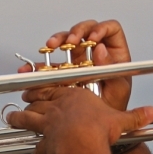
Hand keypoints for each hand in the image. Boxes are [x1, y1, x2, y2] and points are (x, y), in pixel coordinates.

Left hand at [8, 86, 152, 153]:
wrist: (84, 143)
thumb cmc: (100, 130)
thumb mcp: (122, 121)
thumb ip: (136, 118)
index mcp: (75, 97)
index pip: (60, 88)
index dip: (50, 87)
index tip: (44, 86)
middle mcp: (59, 106)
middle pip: (40, 98)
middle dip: (32, 97)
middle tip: (24, 96)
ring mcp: (48, 122)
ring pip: (29, 116)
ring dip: (20, 117)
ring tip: (12, 117)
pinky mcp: (44, 139)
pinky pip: (35, 143)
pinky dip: (34, 149)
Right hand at [17, 20, 133, 111]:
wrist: (97, 124)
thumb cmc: (114, 106)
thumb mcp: (118, 90)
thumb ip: (111, 69)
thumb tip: (102, 50)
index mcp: (114, 55)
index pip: (110, 30)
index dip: (101, 29)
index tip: (92, 37)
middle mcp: (96, 54)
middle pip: (85, 31)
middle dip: (76, 32)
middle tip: (70, 40)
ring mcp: (79, 60)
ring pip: (66, 41)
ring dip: (57, 40)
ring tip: (51, 47)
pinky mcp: (64, 70)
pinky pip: (51, 62)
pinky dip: (40, 64)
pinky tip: (34, 67)